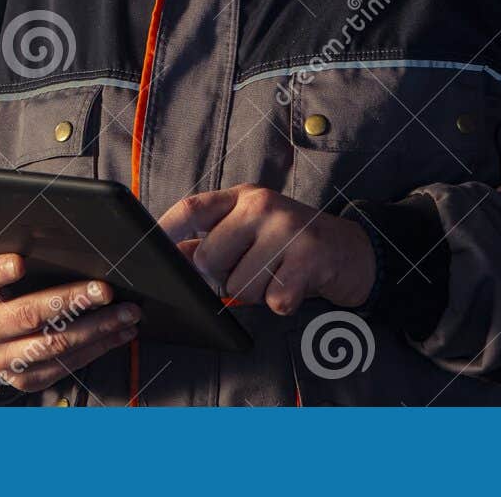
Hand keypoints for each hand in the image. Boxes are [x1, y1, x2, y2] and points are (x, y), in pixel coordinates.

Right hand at [0, 254, 139, 392]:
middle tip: (105, 290)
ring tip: (126, 314)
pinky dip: (97, 348)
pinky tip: (118, 333)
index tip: (20, 263)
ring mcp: (2, 360)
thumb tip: (69, 244)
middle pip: (28, 315)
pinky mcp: (24, 380)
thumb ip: (21, 257)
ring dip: (96, 329)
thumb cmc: (4, 291)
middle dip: (72, 301)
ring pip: (53, 345)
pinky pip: (64, 366)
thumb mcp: (0, 270)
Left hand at [158, 184, 374, 314]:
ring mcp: (287, 228)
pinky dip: (282, 303)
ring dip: (257, 293)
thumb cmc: (292, 243)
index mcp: (243, 197)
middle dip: (224, 277)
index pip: (193, 208)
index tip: (148, 250)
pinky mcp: (309, 257)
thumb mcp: (251, 230)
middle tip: (252, 270)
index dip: (165, 229)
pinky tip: (295, 285)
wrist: (351, 251)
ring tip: (278, 274)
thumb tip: (170, 256)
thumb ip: (213, 240)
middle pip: (209, 258)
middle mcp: (262, 205)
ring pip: (240, 285)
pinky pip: (274, 300)